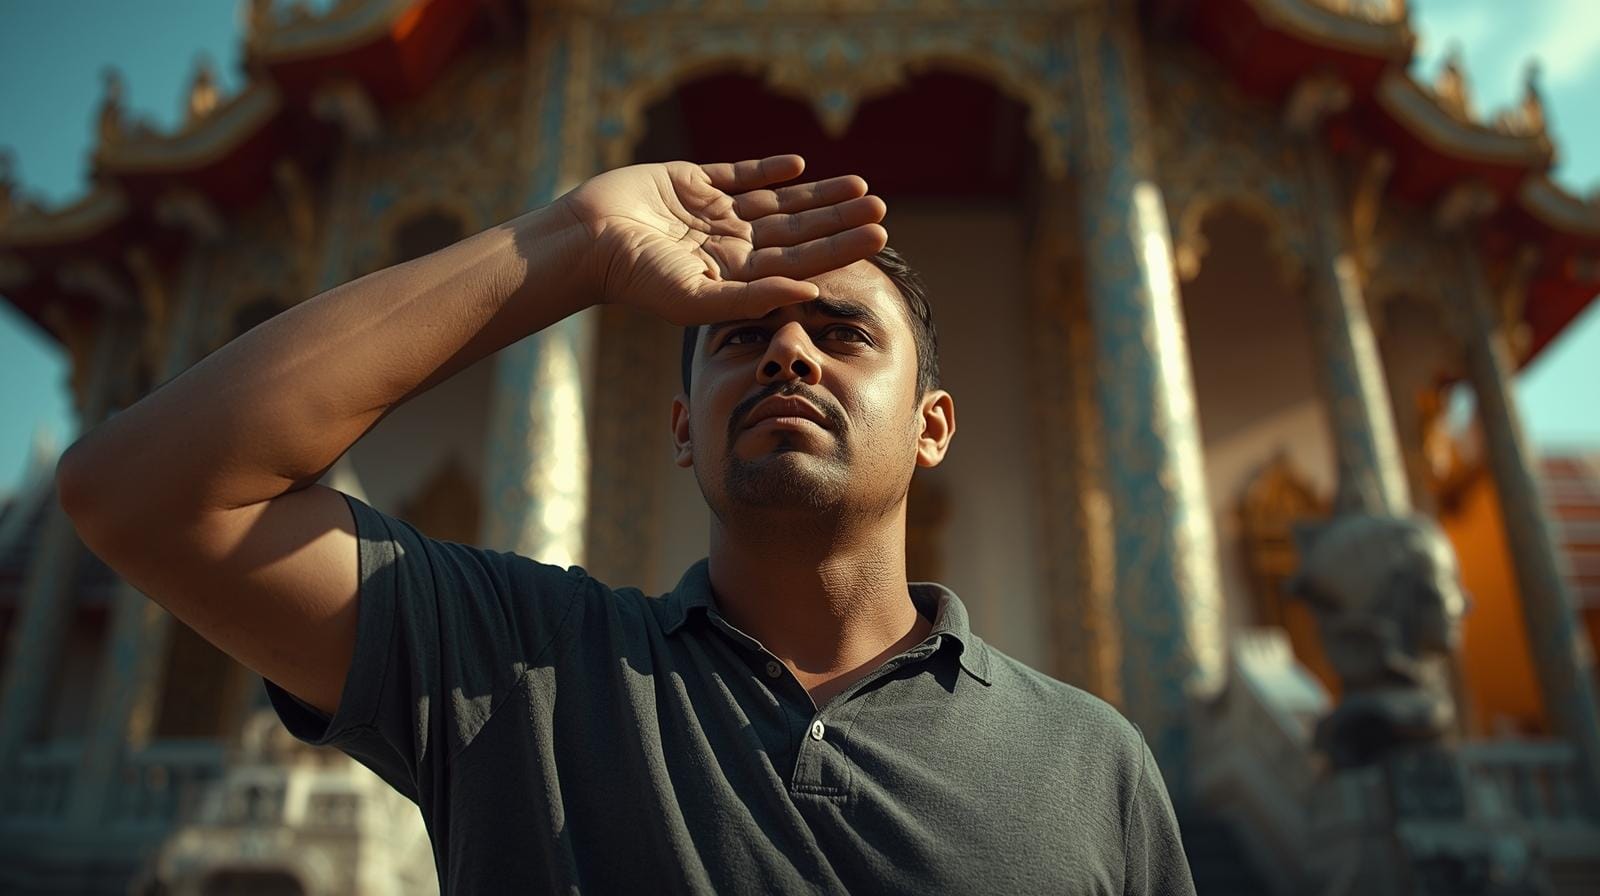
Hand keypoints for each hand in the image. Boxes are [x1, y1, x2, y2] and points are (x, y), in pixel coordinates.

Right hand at [559, 155, 887, 325]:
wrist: (586, 241)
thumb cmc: (637, 278)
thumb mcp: (698, 299)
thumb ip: (753, 297)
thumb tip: (810, 291)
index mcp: (736, 275)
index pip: (801, 260)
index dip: (841, 247)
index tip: (880, 235)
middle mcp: (730, 245)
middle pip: (798, 230)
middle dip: (838, 219)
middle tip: (880, 206)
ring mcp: (712, 212)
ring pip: (778, 201)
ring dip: (816, 194)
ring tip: (858, 186)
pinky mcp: (691, 181)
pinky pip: (739, 174)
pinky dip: (768, 169)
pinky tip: (799, 165)